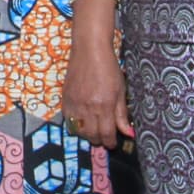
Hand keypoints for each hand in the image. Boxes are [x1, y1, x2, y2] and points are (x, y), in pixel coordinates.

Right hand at [59, 31, 131, 150]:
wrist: (90, 50)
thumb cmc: (109, 68)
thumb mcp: (121, 91)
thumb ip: (122, 114)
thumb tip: (128, 133)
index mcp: (104, 105)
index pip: (107, 134)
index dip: (110, 142)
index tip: (112, 143)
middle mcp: (88, 107)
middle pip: (92, 135)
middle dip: (99, 140)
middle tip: (104, 137)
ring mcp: (75, 103)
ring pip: (79, 131)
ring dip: (87, 134)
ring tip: (93, 130)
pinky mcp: (65, 98)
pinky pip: (68, 120)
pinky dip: (75, 125)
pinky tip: (81, 121)